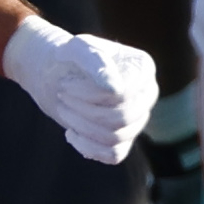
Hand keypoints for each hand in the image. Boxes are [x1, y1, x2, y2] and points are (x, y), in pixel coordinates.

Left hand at [1, 15, 157, 163]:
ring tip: (63, 109)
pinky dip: (88, 148)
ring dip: (81, 126)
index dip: (89, 95)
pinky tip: (70, 133)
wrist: (56, 74)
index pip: (122, 95)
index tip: (64, 85)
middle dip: (84, 111)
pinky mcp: (124, 138)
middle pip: (122, 118)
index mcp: (143, 68)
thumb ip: (95, 61)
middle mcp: (147, 94)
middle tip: (61, 97)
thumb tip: (116, 89)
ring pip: (116, 137)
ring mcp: (138, 118)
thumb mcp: (76, 49)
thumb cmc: (69, 58)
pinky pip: (114, 155)